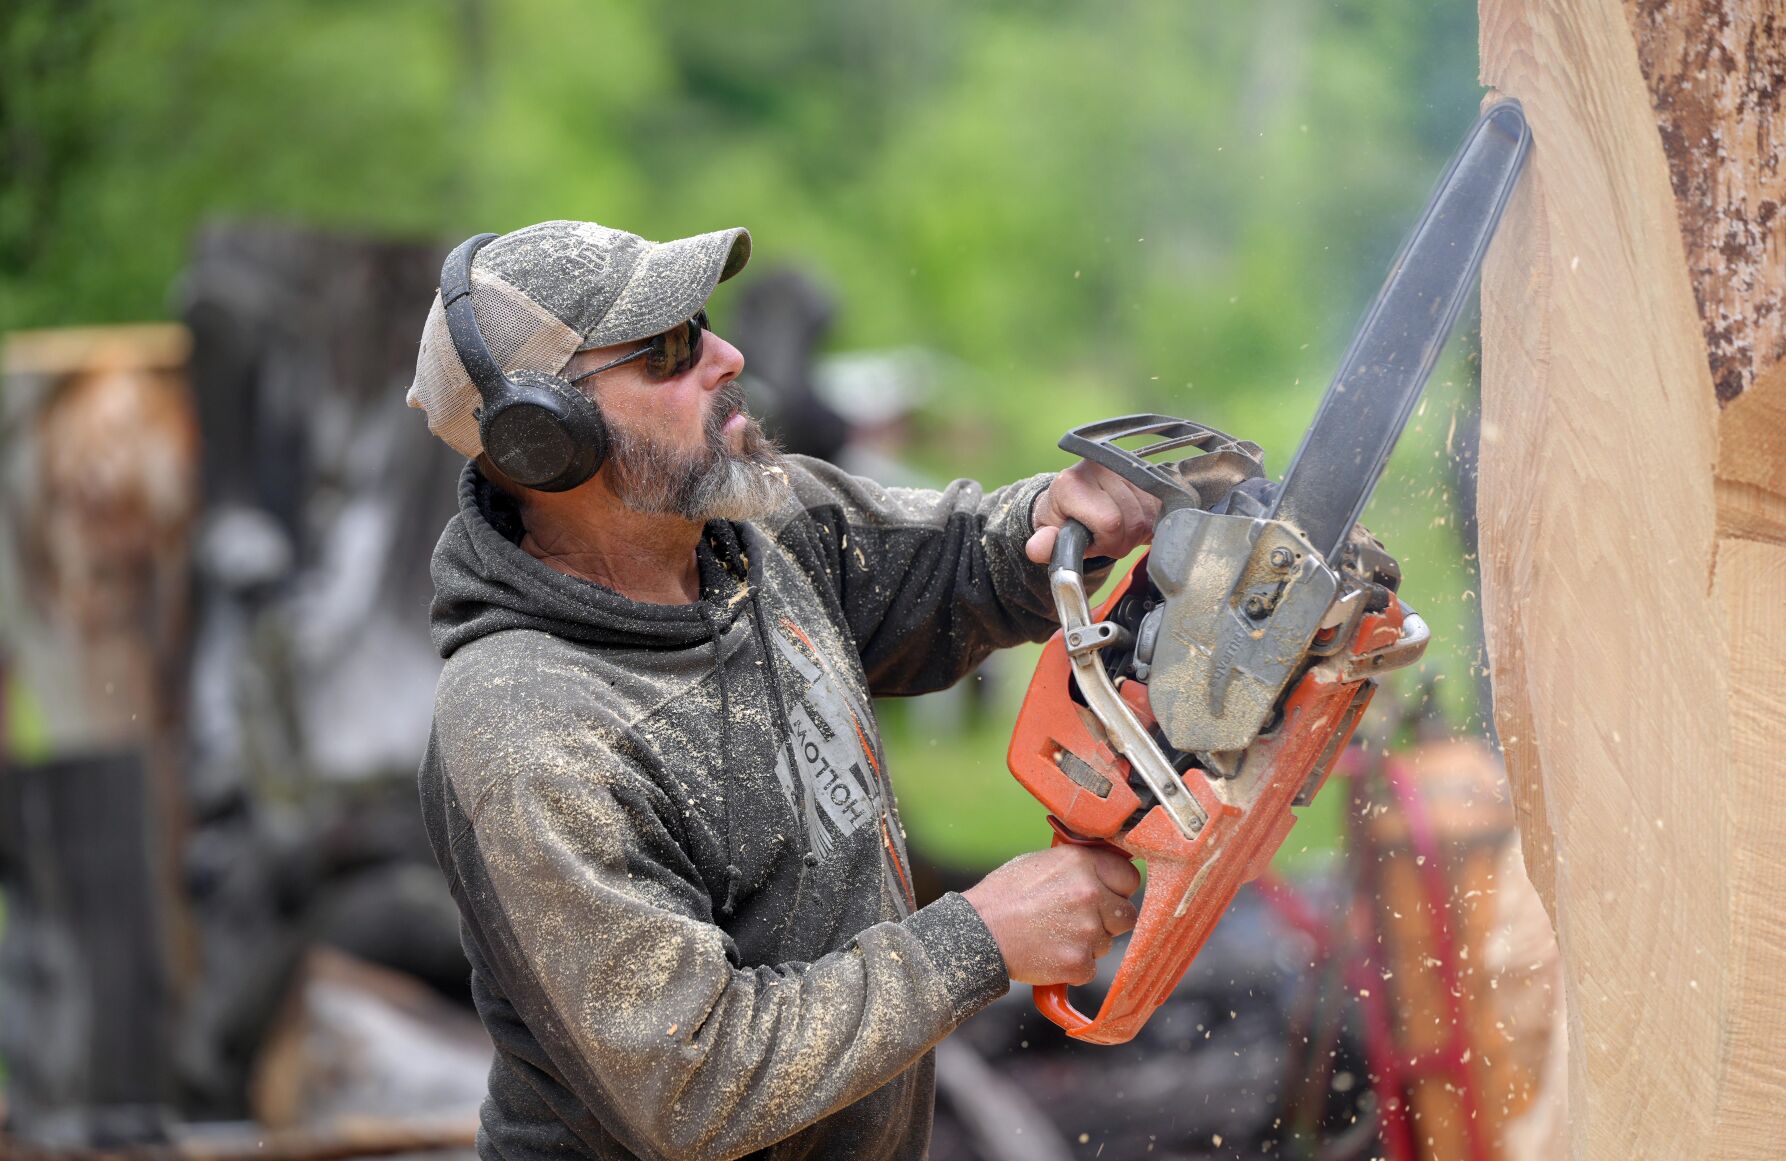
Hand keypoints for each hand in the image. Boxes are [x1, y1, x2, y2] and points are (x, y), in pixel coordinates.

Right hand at [961, 845, 1140, 985]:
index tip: (1107, 895)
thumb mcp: (1040, 862)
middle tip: (1078, 921)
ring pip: (1106, 943)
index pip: (1129, 877)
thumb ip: (1078, 866)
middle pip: (1125, 915)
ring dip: (1087, 944)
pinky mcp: (1078, 962)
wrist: (978, 933)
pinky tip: (1048, 953)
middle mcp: (1090, 893)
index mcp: (1081, 863)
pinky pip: (1089, 968)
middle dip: (1108, 920)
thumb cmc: (1003, 896)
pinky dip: (1072, 966)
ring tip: (1053, 935)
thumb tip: (1104, 869)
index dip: (1117, 889)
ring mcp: (1087, 930)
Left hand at [1026, 461, 1160, 564]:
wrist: (1074, 494)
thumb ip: (1045, 543)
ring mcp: (1126, 466)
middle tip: (1103, 536)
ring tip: (1114, 527)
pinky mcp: (1146, 471)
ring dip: (1134, 533)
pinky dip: (1148, 523)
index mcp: (1071, 482)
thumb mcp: (1047, 531)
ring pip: (1147, 518)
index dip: (1105, 541)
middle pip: (1131, 523)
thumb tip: (1037, 549)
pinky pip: (1160, 509)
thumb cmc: (1062, 516)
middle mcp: (1100, 467)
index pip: (1109, 522)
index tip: (1091, 539)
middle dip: (1120, 541)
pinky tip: (1131, 519)